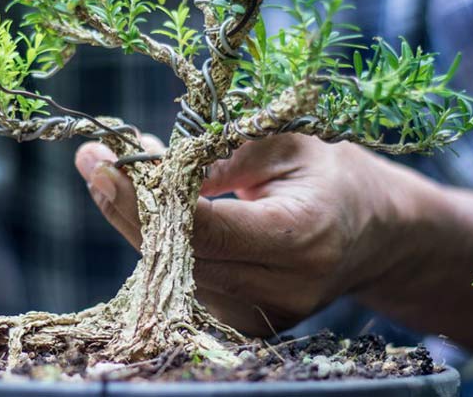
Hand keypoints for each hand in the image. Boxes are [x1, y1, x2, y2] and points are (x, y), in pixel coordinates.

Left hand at [76, 134, 406, 335]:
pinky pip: (186, 286)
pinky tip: (161, 213)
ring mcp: (264, 316)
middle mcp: (282, 288)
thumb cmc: (331, 177)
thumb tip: (146, 165)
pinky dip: (165, 247)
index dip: (145, 197)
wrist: (376, 233)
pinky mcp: (249, 326)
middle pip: (179, 255)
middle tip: (96, 162)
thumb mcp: (284, 145)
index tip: (99, 160)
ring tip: (130, 178)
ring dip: (142, 225)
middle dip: (128, 207)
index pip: (204, 227)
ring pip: (173, 274)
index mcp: (301, 236)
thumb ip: (218, 155)